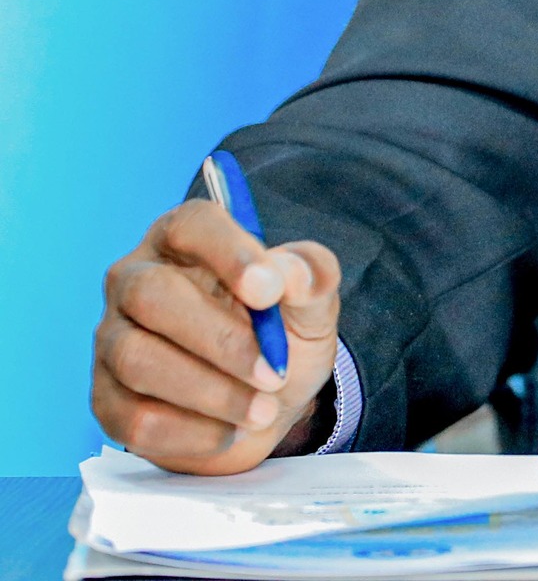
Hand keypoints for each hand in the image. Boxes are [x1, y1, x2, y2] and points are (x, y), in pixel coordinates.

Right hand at [94, 200, 340, 474]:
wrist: (264, 407)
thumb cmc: (282, 337)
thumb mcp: (312, 302)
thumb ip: (311, 276)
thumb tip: (289, 275)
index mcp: (185, 239)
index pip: (192, 225)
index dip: (228, 253)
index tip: (269, 291)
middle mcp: (135, 280)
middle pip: (153, 294)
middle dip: (220, 339)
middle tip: (274, 373)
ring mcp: (112, 340)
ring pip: (139, 360)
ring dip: (210, 393)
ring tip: (262, 410)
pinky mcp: (105, 399)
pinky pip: (133, 418)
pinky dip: (191, 431)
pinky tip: (229, 431)